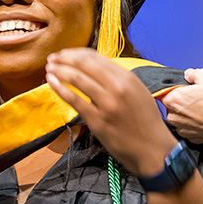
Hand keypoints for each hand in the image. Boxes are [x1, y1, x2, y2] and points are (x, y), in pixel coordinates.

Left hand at [45, 48, 176, 176]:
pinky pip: (74, 100)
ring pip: (77, 79)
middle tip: (53, 58)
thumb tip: (95, 69)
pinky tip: (52, 82)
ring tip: (50, 68)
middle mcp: (117, 87)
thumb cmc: (146, 122)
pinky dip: (60, 89)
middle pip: (84, 64)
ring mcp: (106, 104)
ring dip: (60, 71)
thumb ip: (119, 79)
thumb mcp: (138, 92)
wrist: (153, 150)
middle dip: (65, 58)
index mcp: (128, 78)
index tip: (66, 53)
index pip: (96, 58)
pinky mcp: (97, 121)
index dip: (77, 53)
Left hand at [161, 68, 202, 144]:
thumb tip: (189, 74)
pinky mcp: (193, 138)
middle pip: (173, 104)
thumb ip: (193, 73)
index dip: (174, 86)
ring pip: (182, 116)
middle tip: (199, 95)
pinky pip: (191, 127)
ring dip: (190, 111)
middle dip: (184, 99)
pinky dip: (198, 122)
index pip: (163, 90)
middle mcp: (174, 117)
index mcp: (172, 100)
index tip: (183, 86)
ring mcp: (183, 129)